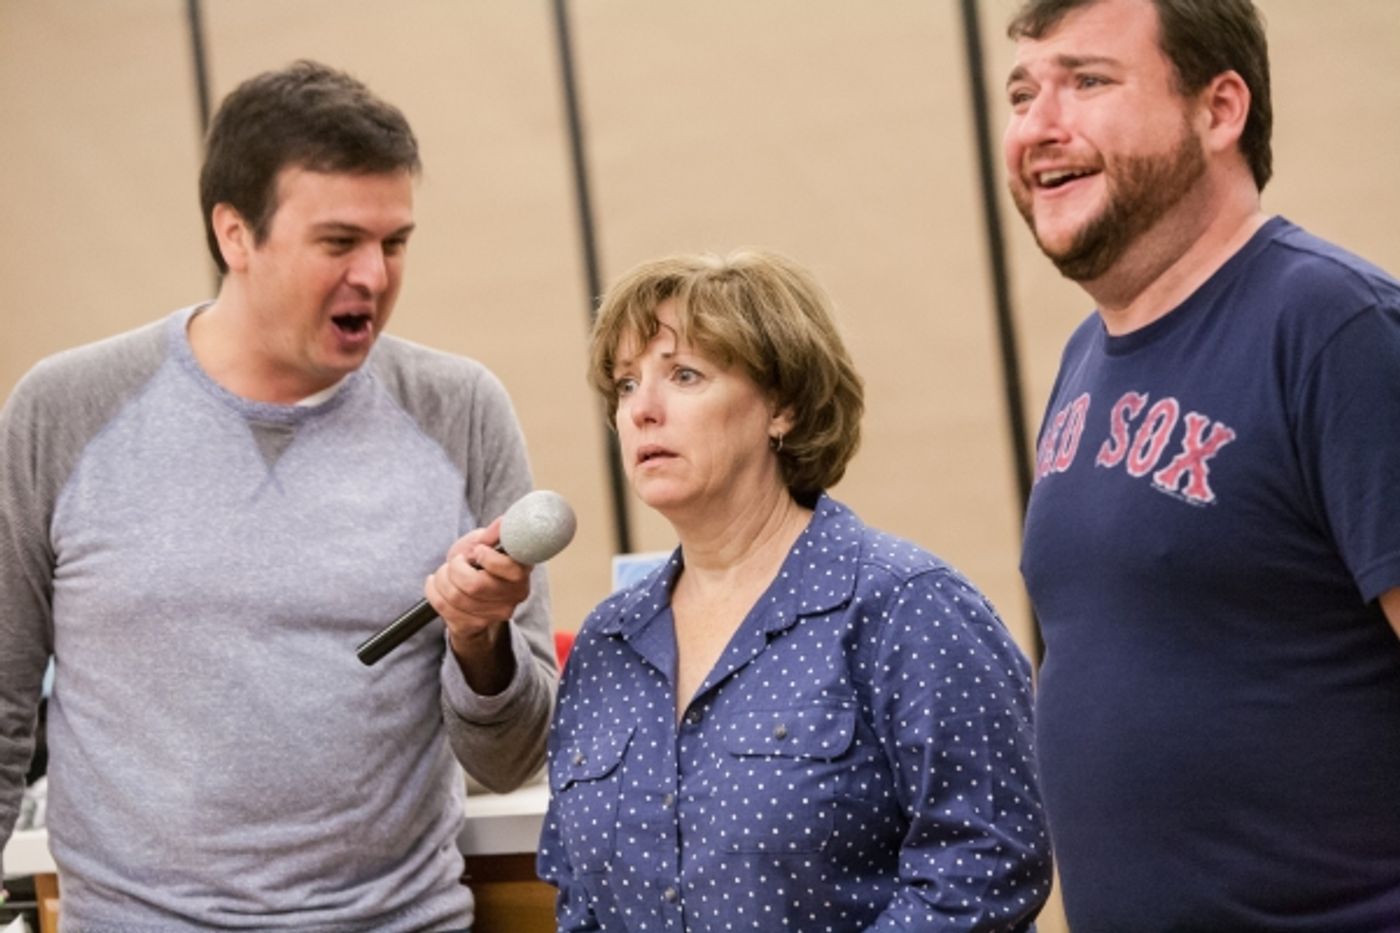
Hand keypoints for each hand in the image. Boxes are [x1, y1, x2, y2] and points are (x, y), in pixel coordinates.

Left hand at [425, 517, 532, 692]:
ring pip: (456, 597)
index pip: (508, 569)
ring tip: (445, 572)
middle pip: (474, 585)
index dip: (487, 558)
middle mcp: (515, 595)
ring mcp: (496, 614)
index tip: (478, 551)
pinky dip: (433, 590)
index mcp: (522, 571)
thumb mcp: (484, 542)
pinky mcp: (474, 625)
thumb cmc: (479, 563)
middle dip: (455, 568)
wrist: (468, 593)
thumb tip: (504, 522)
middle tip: (456, 561)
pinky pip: (443, 607)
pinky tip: (436, 584)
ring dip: (442, 578)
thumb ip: (492, 534)